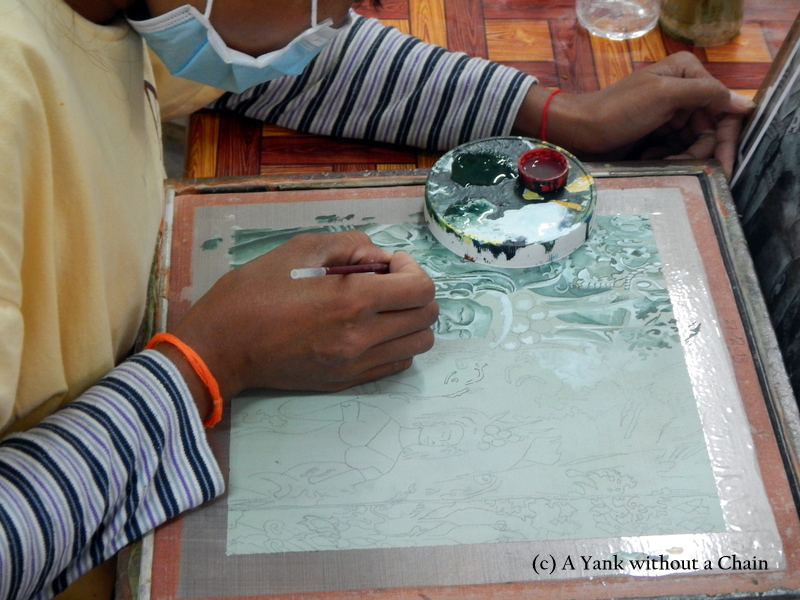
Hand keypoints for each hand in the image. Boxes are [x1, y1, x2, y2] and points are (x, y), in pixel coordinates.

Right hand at [160, 230, 437, 403]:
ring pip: (418, 344)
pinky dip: (396, 344)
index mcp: (352, 300)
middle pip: (427, 317)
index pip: (420, 289)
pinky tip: (370, 330)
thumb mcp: (299, 248)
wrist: (222, 346)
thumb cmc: (254, 292)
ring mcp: (356, 364)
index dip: (412, 269)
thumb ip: (350, 245)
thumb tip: (380, 258)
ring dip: (409, 320)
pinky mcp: (347, 381)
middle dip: (415, 292)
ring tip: (381, 307)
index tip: (389, 264)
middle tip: (387, 282)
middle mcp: (362, 337)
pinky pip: (396, 364)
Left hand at [514, 52, 753, 177]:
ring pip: (693, 143)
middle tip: (681, 165)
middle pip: (710, 128)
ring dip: (681, 157)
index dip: (725, 136)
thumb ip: (706, 95)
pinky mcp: (657, 133)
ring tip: (658, 161)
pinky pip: (676, 150)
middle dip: (698, 150)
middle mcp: (683, 90)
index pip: (723, 106)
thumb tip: (745, 104)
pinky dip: (667, 158)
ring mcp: (669, 113)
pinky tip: (649, 159)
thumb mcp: (664, 95)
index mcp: (688, 72)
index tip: (724, 164)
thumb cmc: (619, 111)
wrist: (579, 130)